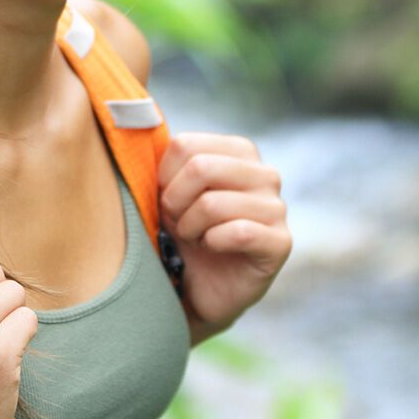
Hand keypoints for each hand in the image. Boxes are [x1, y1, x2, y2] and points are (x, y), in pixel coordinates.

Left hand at [158, 133, 290, 336]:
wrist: (199, 288)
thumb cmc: (183, 232)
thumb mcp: (168, 191)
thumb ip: (162, 160)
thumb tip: (137, 130)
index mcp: (239, 151)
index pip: (185, 144)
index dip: (164, 178)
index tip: (166, 200)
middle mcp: (265, 173)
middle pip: (201, 167)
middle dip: (175, 202)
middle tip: (178, 224)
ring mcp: (277, 207)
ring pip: (213, 203)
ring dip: (191, 228)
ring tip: (196, 239)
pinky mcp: (280, 242)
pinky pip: (238, 232)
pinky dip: (213, 243)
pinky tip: (214, 249)